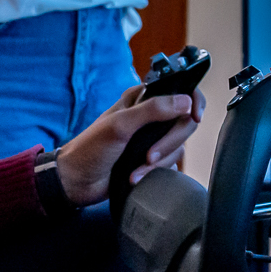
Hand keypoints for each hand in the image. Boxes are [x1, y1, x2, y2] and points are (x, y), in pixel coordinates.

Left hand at [50, 83, 206, 205]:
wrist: (76, 181)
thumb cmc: (90, 148)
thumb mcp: (120, 125)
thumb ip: (152, 110)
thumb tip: (185, 102)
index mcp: (142, 98)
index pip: (179, 90)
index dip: (192, 101)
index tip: (194, 116)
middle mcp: (150, 115)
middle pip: (183, 122)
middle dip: (169, 142)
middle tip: (150, 154)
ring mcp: (151, 138)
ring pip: (178, 146)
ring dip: (159, 161)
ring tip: (137, 169)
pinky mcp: (151, 159)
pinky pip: (169, 163)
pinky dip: (154, 172)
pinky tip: (136, 176)